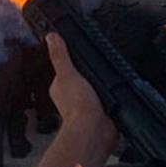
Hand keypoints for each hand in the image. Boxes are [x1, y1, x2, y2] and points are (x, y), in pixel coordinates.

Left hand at [43, 33, 119, 148]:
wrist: (94, 130)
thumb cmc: (77, 106)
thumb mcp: (68, 73)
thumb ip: (60, 55)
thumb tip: (51, 36)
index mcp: (60, 87)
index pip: (66, 70)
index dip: (74, 63)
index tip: (81, 57)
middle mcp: (72, 98)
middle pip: (83, 79)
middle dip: (91, 75)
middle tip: (98, 69)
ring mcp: (87, 106)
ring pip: (95, 90)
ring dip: (102, 88)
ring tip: (108, 82)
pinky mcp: (101, 114)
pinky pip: (107, 102)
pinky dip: (111, 99)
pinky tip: (115, 95)